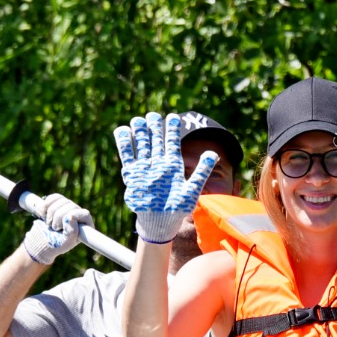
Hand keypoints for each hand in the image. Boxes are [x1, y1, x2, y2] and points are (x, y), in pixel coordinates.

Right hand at [24, 193, 92, 264]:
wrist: (42, 241)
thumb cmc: (56, 244)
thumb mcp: (65, 243)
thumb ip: (72, 232)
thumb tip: (70, 216)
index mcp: (85, 225)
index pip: (84, 213)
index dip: (71, 217)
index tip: (62, 227)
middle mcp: (78, 214)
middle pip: (70, 205)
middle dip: (57, 217)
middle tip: (54, 228)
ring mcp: (68, 207)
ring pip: (61, 200)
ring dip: (50, 213)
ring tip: (49, 223)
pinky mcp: (58, 202)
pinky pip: (53, 197)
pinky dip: (45, 206)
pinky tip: (43, 214)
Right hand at [113, 112, 217, 243]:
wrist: (160, 222)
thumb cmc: (177, 208)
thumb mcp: (193, 189)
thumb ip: (202, 171)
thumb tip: (214, 153)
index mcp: (173, 165)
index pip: (173, 143)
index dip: (172, 129)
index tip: (172, 116)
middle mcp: (158, 164)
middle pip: (155, 141)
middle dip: (154, 128)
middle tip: (152, 115)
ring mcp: (145, 168)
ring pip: (142, 145)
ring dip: (140, 133)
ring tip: (138, 120)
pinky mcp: (133, 174)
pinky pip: (128, 156)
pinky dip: (125, 144)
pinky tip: (123, 131)